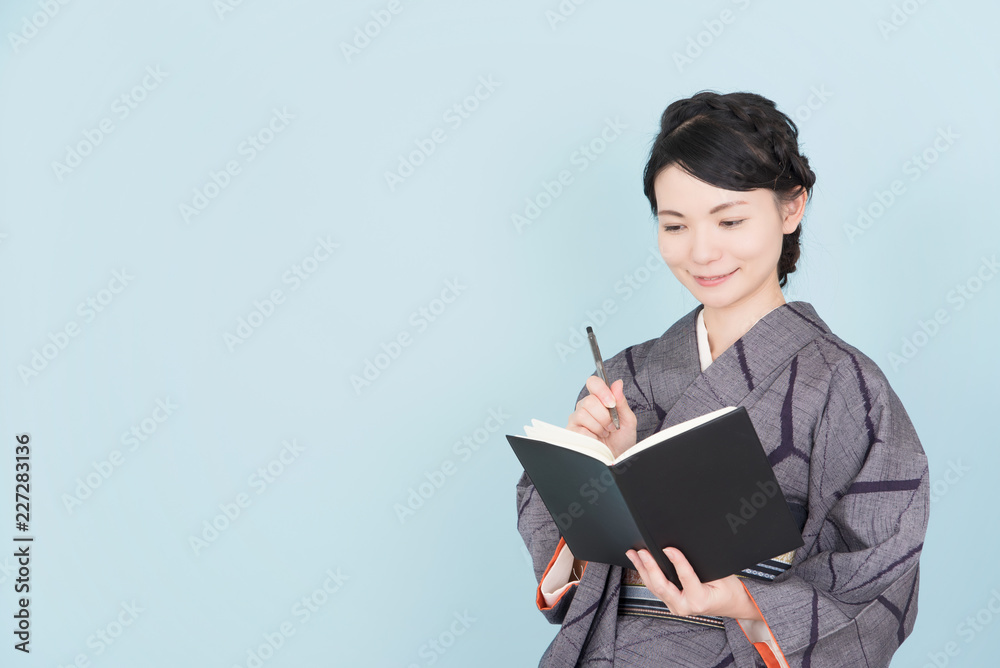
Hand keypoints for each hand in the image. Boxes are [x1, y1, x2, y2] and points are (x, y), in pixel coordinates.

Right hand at [566, 376, 636, 458]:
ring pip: (583, 414)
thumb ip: (622, 402)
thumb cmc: (621, 441)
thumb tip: (617, 383)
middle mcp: (584, 407)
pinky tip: (596, 440)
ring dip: (599, 427)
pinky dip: (593, 436)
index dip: (601, 390)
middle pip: (589, 400)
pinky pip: (580, 429)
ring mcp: (576, 419)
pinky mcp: (571, 432)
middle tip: (611, 426)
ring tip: (604, 434)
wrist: (617, 459)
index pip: (593, 383)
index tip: (612, 403)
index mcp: (598, 400)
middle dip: (605, 416)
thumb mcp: (628, 421)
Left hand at [624, 547, 761, 620]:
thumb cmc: (729, 591)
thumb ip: (701, 565)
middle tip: (642, 551)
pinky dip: (647, 575)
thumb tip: (682, 550)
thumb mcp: (722, 576)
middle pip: (662, 585)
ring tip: (634, 554)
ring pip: (655, 588)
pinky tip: (640, 564)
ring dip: (643, 569)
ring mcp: (676, 607)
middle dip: (650, 567)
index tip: (668, 548)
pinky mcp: (672, 603)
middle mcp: (685, 606)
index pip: (685, 577)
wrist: (733, 605)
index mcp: (699, 600)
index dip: (676, 561)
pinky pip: (656, 589)